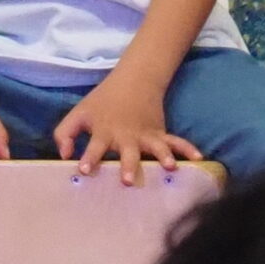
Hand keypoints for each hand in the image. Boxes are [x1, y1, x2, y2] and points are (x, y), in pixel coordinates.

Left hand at [54, 73, 200, 185]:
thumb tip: (64, 156)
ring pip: (156, 147)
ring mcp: (145, 135)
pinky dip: (188, 148)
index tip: (83, 169)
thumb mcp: (78, 114)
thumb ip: (64, 134)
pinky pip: (176, 141)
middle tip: (126, 180)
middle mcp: (126, 136)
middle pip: (126, 152)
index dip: (88, 157)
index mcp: (103, 132)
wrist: (131, 82)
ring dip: (162, 156)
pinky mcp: (160, 133)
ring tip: (170, 167)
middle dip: (126, 165)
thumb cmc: (100, 104)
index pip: (94, 146)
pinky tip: (199, 158)